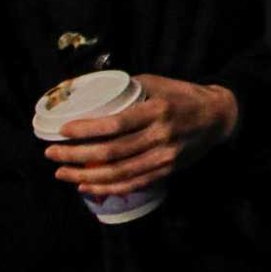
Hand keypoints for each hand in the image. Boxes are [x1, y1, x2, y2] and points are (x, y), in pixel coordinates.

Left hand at [45, 75, 239, 195]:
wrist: (219, 117)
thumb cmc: (183, 95)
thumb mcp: (158, 83)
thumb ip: (128, 89)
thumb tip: (90, 92)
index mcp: (158, 110)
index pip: (116, 124)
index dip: (86, 130)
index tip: (62, 130)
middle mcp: (161, 136)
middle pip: (112, 152)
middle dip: (76, 155)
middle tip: (51, 154)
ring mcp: (165, 157)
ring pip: (119, 173)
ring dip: (86, 176)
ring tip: (61, 173)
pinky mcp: (167, 170)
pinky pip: (133, 184)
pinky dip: (107, 188)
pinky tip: (87, 187)